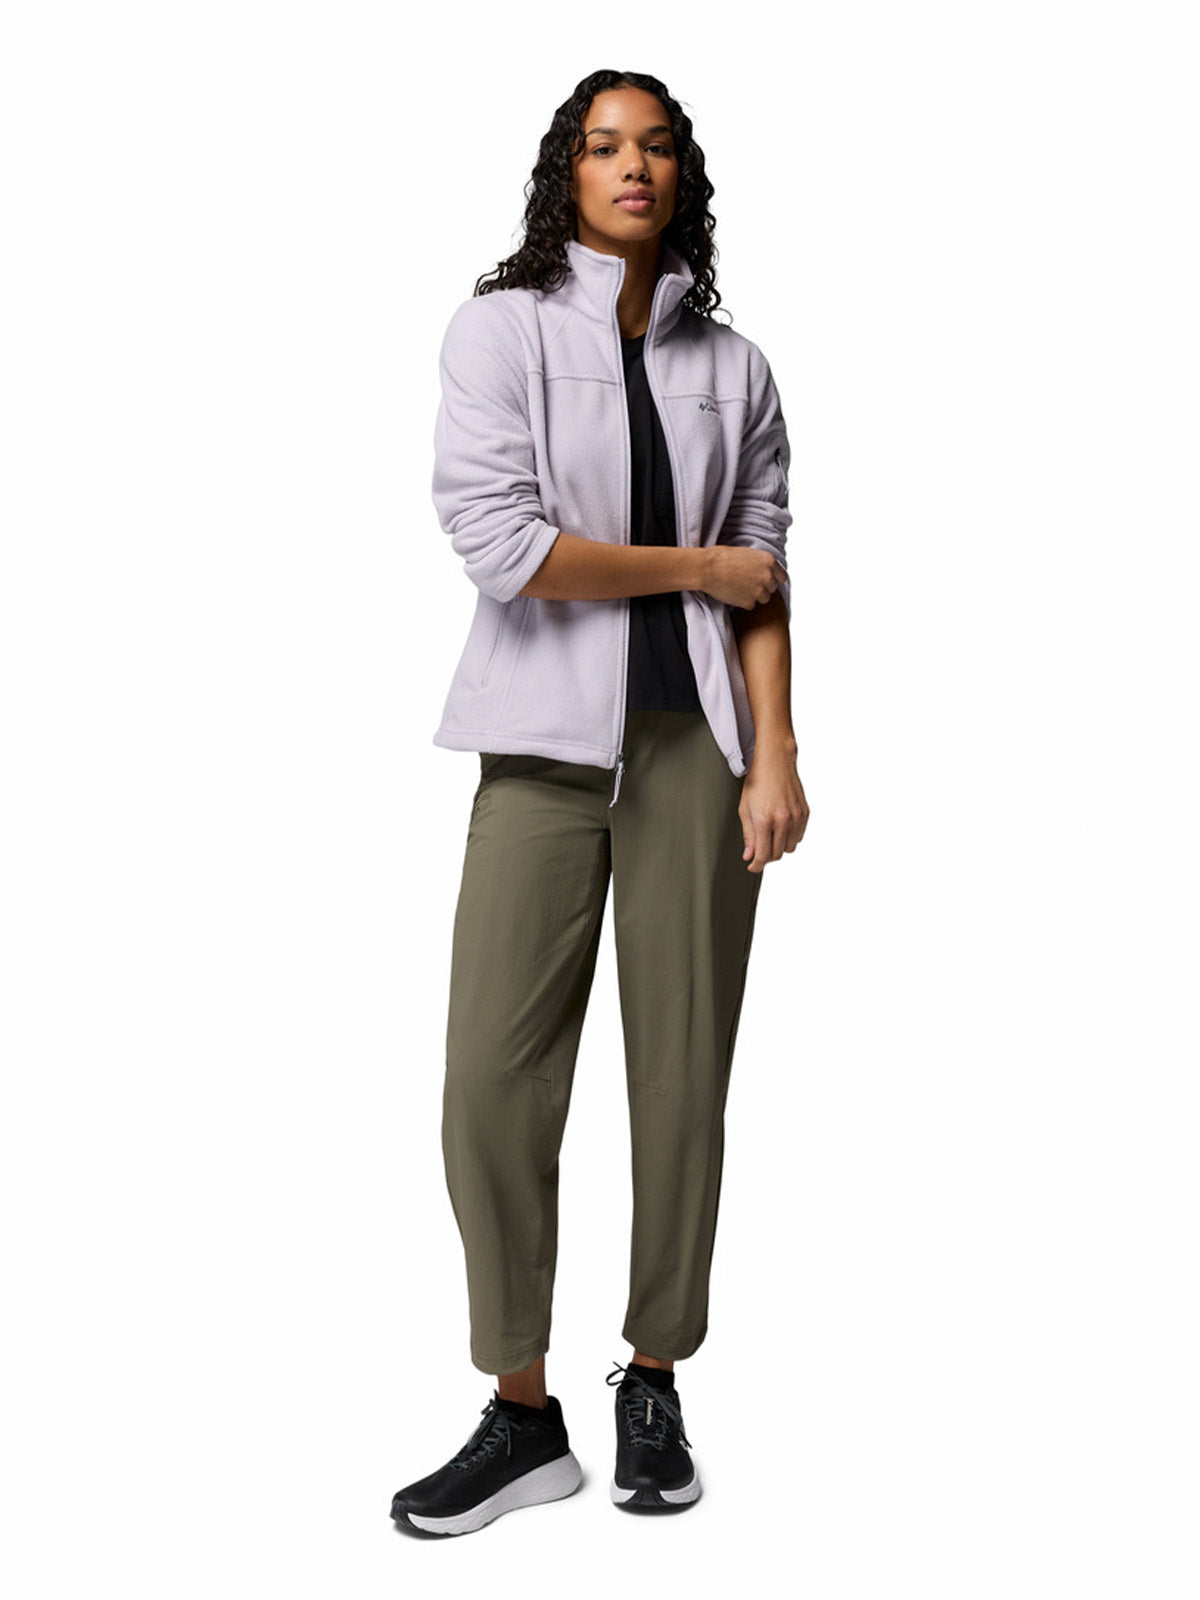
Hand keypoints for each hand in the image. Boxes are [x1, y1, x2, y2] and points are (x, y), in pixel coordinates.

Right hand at [700, 546, 787, 609]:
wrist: (707, 568)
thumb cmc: (721, 557)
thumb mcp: (747, 553)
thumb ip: (759, 563)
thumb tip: (764, 571)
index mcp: (769, 561)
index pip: (782, 577)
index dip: (773, 579)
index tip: (765, 580)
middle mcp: (767, 576)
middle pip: (773, 589)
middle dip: (763, 587)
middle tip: (748, 583)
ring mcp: (759, 591)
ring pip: (764, 599)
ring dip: (755, 596)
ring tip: (740, 588)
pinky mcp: (749, 603)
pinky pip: (751, 606)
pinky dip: (744, 602)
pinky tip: (734, 594)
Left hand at [739, 743, 808, 871]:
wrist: (776, 762)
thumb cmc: (757, 782)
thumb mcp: (745, 809)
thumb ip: (748, 835)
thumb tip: (749, 855)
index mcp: (764, 820)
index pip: (763, 855)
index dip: (756, 865)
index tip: (752, 866)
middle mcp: (783, 820)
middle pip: (777, 854)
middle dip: (766, 856)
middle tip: (759, 849)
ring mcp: (796, 817)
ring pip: (790, 848)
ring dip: (779, 847)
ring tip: (770, 835)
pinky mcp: (805, 813)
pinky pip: (799, 836)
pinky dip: (790, 837)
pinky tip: (781, 827)